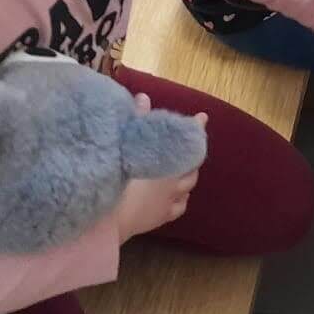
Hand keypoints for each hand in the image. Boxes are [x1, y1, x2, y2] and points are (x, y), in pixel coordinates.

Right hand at [114, 101, 205, 241]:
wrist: (110, 216)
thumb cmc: (117, 176)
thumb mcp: (126, 144)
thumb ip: (138, 118)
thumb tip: (144, 97)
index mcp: (166, 158)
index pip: (187, 138)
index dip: (195, 127)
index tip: (203, 116)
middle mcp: (174, 178)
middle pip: (191, 163)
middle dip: (192, 153)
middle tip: (190, 146)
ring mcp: (170, 199)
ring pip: (189, 185)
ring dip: (188, 175)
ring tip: (184, 169)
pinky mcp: (163, 216)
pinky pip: (181, 206)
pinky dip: (182, 198)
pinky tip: (179, 196)